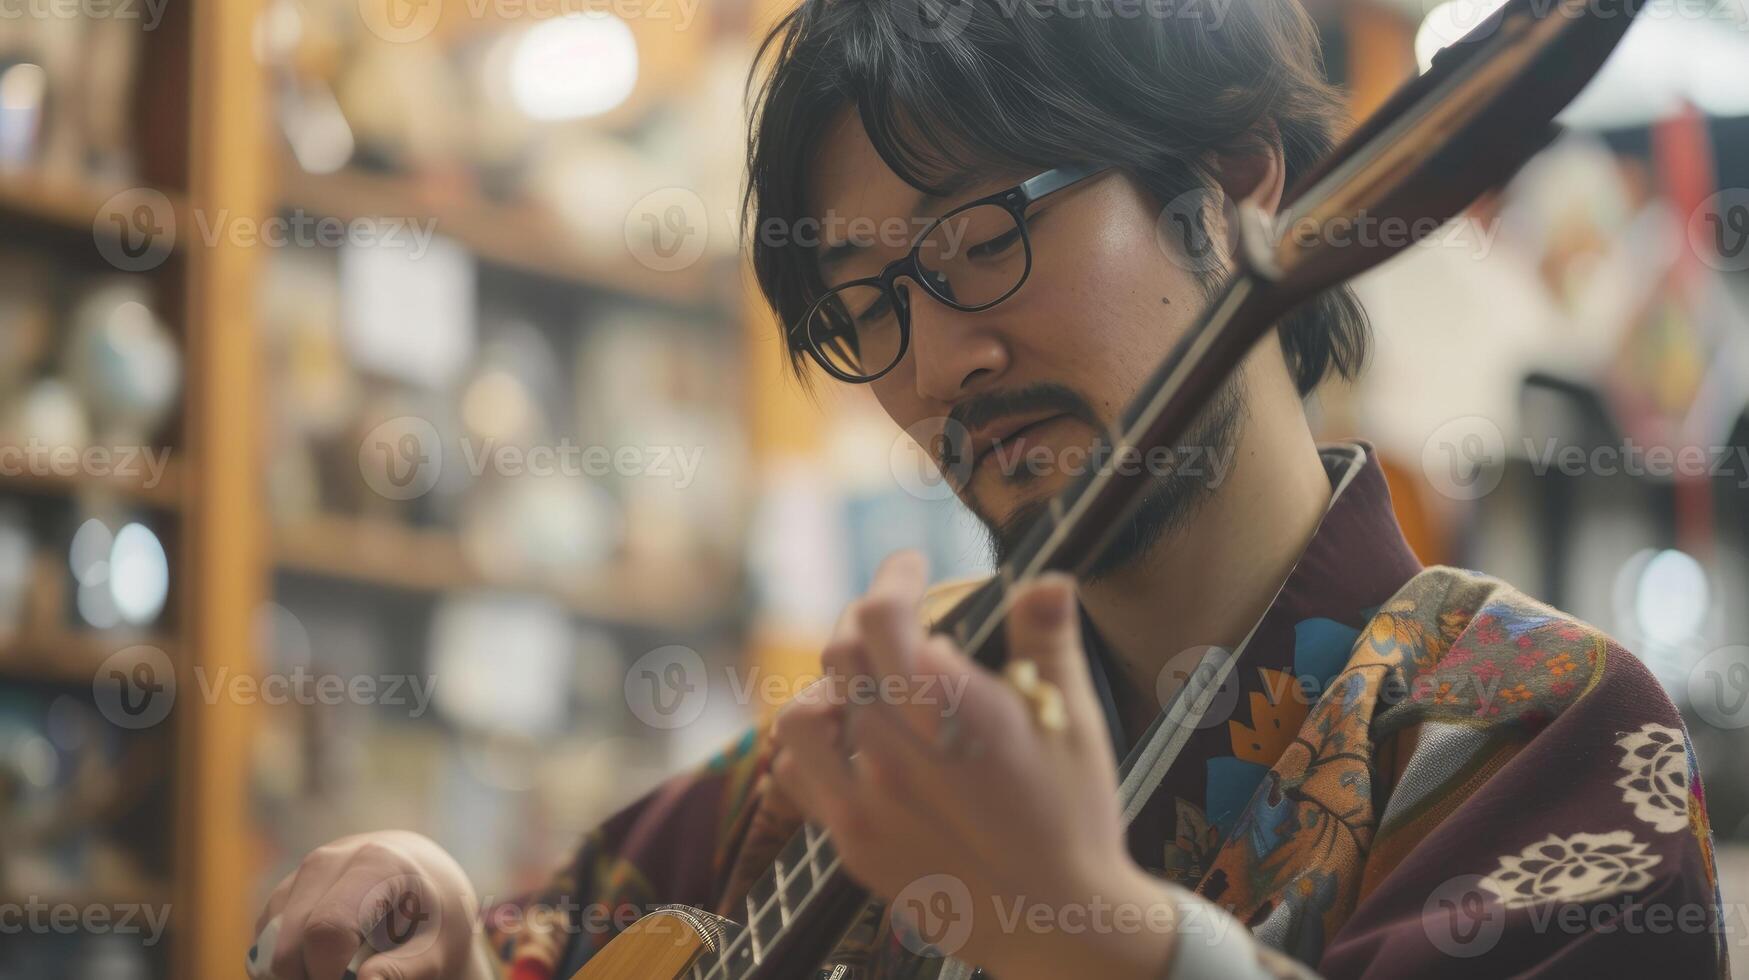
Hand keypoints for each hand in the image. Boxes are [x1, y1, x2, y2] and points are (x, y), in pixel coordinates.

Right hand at [249, 830, 491, 979]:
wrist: (423, 881)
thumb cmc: (436, 915)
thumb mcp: (440, 946)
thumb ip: (405, 968)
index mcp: (375, 862)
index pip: (328, 930)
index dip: (330, 974)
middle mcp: (327, 860)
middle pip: (290, 946)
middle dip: (312, 979)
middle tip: (349, 979)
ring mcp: (299, 875)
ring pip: (270, 950)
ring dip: (299, 975)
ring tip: (343, 970)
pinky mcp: (283, 894)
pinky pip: (265, 947)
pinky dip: (289, 968)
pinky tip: (328, 965)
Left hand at [769, 550, 1178, 979]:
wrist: (1058, 922)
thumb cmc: (1075, 817)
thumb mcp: (1077, 721)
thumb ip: (1048, 642)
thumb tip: (1047, 578)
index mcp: (961, 711)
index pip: (886, 617)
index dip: (892, 578)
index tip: (908, 567)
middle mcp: (904, 751)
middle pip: (842, 653)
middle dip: (866, 622)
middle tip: (895, 623)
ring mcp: (869, 799)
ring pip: (803, 712)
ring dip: (829, 686)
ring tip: (866, 686)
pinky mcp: (853, 840)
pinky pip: (796, 773)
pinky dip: (810, 746)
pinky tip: (845, 742)